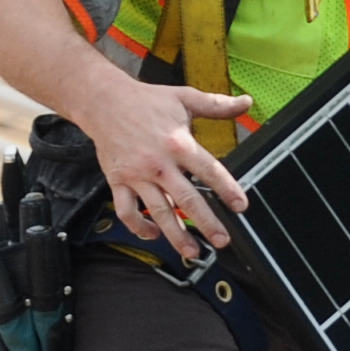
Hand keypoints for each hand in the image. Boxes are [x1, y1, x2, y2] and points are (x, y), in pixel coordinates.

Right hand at [80, 81, 254, 254]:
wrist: (103, 101)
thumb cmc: (146, 101)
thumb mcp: (184, 98)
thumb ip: (217, 105)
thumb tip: (246, 102)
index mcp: (178, 143)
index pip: (209, 170)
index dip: (227, 189)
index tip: (241, 206)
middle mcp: (158, 163)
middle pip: (186, 198)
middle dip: (206, 222)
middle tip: (221, 241)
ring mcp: (137, 174)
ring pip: (158, 210)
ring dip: (176, 234)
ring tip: (192, 252)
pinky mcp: (118, 181)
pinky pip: (127, 210)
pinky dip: (138, 226)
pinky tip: (153, 234)